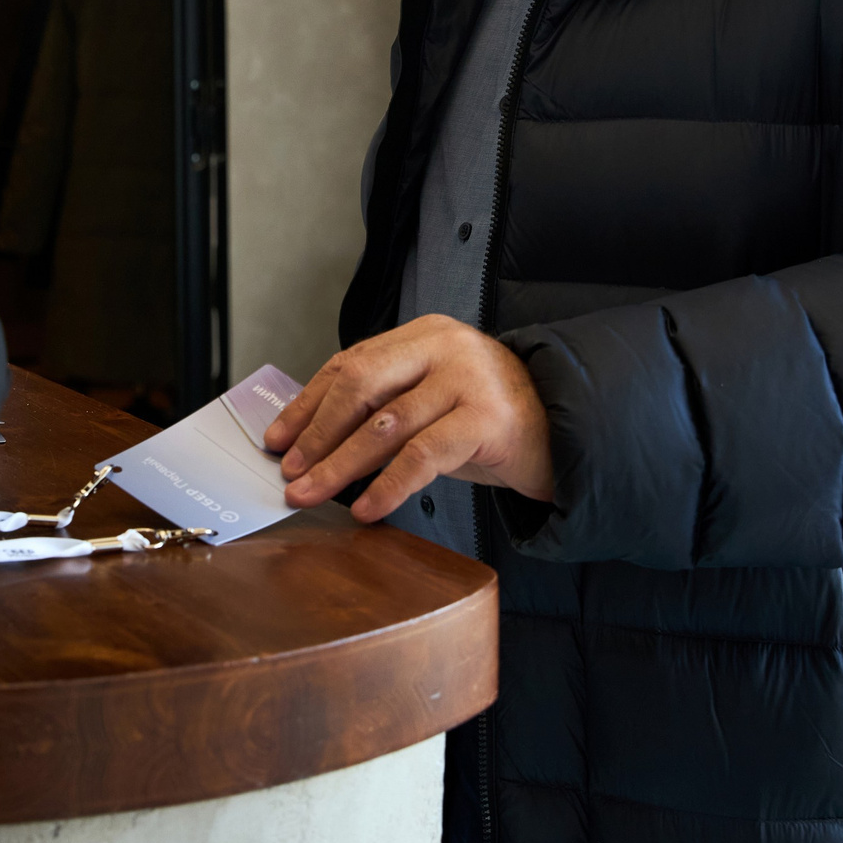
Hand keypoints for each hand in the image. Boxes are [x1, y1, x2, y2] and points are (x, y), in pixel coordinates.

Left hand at [263, 315, 554, 522]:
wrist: (565, 435)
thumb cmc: (486, 422)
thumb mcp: (431, 402)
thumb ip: (383, 406)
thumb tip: (308, 442)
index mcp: (422, 334)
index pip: (349, 363)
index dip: (308, 404)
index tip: (277, 440)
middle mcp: (444, 346)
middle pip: (360, 385)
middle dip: (317, 433)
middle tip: (290, 472)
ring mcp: (468, 379)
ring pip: (385, 424)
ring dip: (340, 465)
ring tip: (312, 494)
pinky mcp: (487, 417)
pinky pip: (423, 456)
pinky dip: (388, 486)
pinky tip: (367, 509)